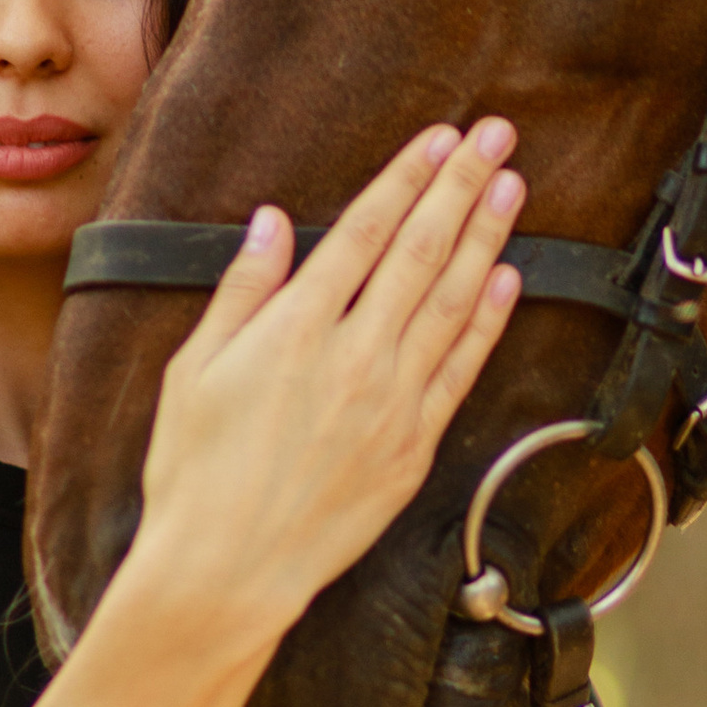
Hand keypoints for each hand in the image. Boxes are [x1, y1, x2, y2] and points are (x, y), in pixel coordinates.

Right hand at [128, 117, 525, 664]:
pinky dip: (489, 320)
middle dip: (461, 186)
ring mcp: (393, 402)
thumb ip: (242, 291)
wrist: (228, 570)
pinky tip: (508, 279)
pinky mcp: (414, 445)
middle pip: (423, 252)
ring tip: (512, 188)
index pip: (366, 232)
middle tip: (498, 136)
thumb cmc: (196, 472)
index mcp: (297, 328)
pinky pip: (462, 368)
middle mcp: (355, 356)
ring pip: (454, 301)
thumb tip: (272, 223)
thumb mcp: (194, 370)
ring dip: (488, 238)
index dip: (408, 178)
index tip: (439, 137)